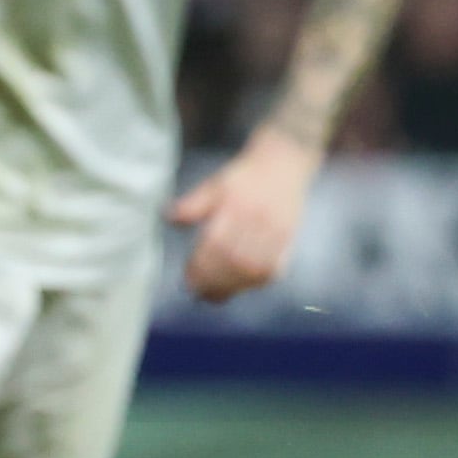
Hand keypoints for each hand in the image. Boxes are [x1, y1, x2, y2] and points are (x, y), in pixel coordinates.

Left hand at [169, 129, 322, 302]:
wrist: (284, 162)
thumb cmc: (245, 176)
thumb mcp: (215, 184)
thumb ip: (193, 204)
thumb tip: (169, 218)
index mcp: (237, 205)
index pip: (217, 243)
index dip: (202, 266)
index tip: (189, 280)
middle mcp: (258, 220)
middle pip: (235, 260)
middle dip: (215, 281)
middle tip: (199, 293)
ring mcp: (277, 231)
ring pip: (255, 268)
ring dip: (235, 286)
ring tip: (217, 295)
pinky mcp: (289, 238)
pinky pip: (275, 267)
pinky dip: (258, 281)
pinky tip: (243, 286)